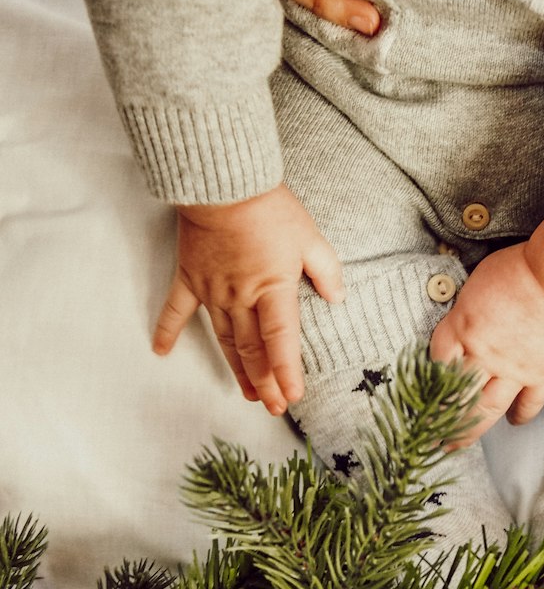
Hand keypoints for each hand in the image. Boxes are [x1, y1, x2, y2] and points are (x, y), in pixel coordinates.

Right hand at [153, 185, 343, 415]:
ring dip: (236, 370)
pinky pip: (176, 309)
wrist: (222, 180)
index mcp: (273, 288)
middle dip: (265, 382)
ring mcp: (212, 291)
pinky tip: (161, 352)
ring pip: (224, 341)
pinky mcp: (190, 277)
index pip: (281, 341)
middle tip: (275, 408)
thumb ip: (326, 270)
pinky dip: (168, 330)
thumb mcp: (310, 236)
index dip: (287, 372)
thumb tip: (338, 297)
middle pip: (252, 350)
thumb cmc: (268, 207)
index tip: (293, 397)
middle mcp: (240, 297)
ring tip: (248, 395)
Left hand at [429, 216, 543, 445]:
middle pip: (454, 395)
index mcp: (463, 327)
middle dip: (438, 418)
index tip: (423, 388)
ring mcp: (512, 370)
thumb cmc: (524, 268)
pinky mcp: (541, 375)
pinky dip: (519, 415)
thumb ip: (469, 308)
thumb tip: (465, 319)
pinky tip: (513, 421)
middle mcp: (483, 355)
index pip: (437, 360)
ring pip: (485, 410)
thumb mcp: (480, 280)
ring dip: (469, 430)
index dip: (428, 376)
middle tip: (428, 433)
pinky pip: (527, 404)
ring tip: (457, 444)